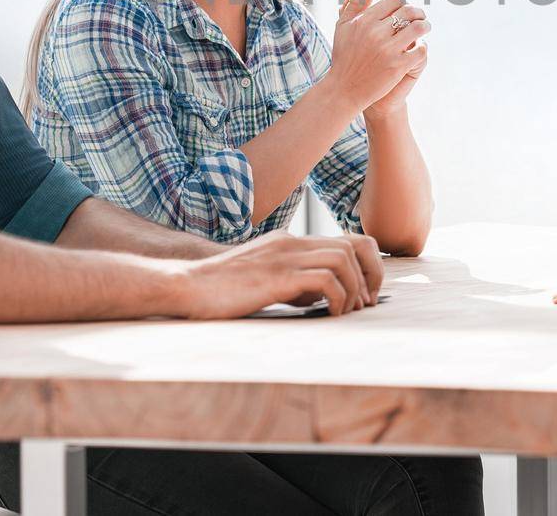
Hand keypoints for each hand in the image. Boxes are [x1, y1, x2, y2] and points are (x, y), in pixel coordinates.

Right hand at [167, 231, 383, 318]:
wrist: (186, 286)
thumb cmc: (221, 290)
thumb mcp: (264, 279)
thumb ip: (292, 281)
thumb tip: (319, 296)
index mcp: (289, 242)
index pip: (345, 240)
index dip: (365, 266)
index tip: (364, 294)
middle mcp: (291, 242)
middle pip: (353, 245)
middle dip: (369, 277)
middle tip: (364, 305)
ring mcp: (283, 256)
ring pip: (343, 259)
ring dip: (354, 289)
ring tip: (347, 312)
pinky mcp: (277, 275)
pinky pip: (325, 279)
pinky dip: (337, 298)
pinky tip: (330, 315)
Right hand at [327, 0, 430, 111]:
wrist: (343, 89)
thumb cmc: (344, 56)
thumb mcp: (343, 26)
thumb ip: (357, 2)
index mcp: (364, 20)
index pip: (394, 1)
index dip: (403, 4)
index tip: (405, 10)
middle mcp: (376, 32)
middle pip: (408, 11)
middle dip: (418, 12)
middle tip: (421, 17)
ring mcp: (388, 49)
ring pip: (419, 28)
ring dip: (425, 26)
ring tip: (425, 28)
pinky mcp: (398, 66)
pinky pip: (420, 49)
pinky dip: (422, 47)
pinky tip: (418, 48)